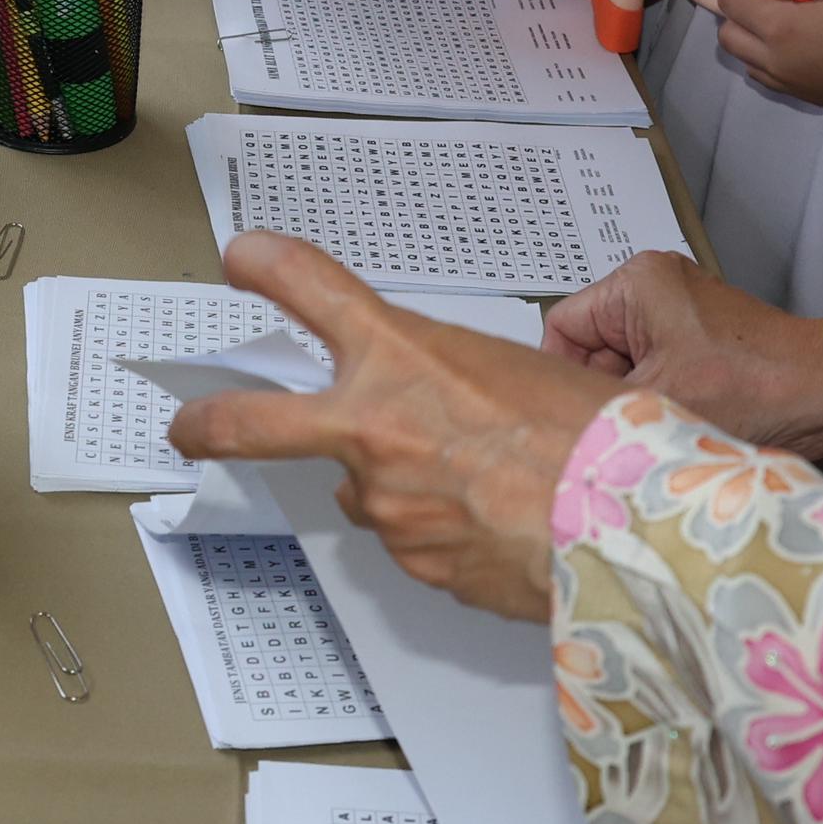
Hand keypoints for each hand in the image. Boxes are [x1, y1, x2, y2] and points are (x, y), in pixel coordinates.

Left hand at [164, 233, 620, 622]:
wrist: (633, 525)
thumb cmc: (598, 436)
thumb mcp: (516, 367)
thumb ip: (447, 381)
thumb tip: (430, 413)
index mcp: (402, 356)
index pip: (307, 287)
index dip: (265, 266)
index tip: (245, 260)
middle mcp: (373, 429)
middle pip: (246, 424)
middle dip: (206, 424)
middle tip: (188, 427)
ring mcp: (385, 505)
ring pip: (365, 491)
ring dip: (400, 485)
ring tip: (489, 481)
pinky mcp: (412, 563)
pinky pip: (414, 539)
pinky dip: (446, 529)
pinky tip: (503, 520)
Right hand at [544, 252, 822, 456]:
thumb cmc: (761, 388)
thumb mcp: (657, 399)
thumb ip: (596, 401)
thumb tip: (559, 417)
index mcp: (637, 282)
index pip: (563, 327)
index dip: (564, 375)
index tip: (578, 410)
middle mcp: (656, 286)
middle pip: (592, 346)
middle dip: (607, 388)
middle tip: (629, 419)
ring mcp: (680, 310)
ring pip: (624, 363)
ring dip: (636, 397)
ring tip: (664, 419)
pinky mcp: (700, 336)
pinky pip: (655, 367)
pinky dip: (661, 396)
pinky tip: (681, 418)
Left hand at [713, 0, 822, 112]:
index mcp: (778, 30)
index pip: (731, 0)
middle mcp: (772, 61)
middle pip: (727, 33)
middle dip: (743, 7)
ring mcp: (785, 83)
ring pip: (743, 58)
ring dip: (753, 34)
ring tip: (789, 18)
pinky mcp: (801, 96)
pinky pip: (764, 74)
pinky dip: (767, 54)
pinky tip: (799, 41)